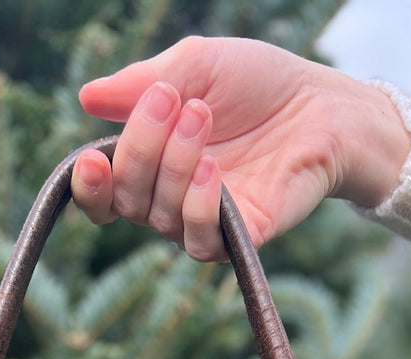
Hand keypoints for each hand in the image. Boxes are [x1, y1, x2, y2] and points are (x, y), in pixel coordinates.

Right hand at [72, 37, 410, 259]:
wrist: (323, 102)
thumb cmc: (259, 84)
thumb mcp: (195, 65)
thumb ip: (141, 82)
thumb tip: (87, 98)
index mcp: (152, 166)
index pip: (104, 194)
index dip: (90, 186)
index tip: (91, 158)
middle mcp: (170, 202)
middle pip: (126, 200)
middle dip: (140, 147)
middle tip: (173, 100)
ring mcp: (204, 223)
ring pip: (159, 217)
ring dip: (173, 164)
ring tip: (203, 115)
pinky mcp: (239, 239)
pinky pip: (200, 241)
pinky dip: (198, 206)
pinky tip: (212, 169)